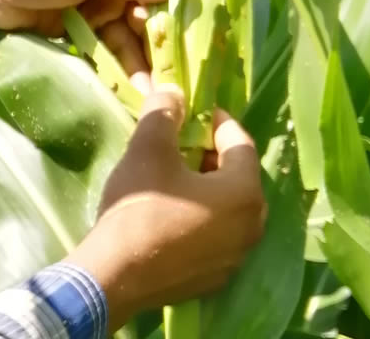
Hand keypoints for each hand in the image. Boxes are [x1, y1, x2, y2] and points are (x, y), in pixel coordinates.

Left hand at [0, 0, 178, 90]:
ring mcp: (92, 5)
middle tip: (168, 77)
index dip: (166, 11)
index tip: (173, 39)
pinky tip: (129, 88)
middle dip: (155, 43)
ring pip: (125, 35)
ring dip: (137, 62)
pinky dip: (114, 65)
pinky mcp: (75, 29)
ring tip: (150, 93)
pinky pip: (102, 48)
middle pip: (144, 14)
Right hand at [64, 85, 267, 329]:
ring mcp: (236, 257)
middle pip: (237, 177)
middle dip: (211, 156)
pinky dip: (199, 220)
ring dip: (206, 190)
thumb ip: (164, 115)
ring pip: (227, 209)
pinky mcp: (215, 278)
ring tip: (172, 179)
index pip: (240, 142)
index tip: (193, 112)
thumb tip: (173, 91)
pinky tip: (169, 216)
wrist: (116, 275)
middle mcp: (252, 226)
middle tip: (180, 145)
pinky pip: (215, 237)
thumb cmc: (138, 208)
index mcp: (244, 191)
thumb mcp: (147, 150)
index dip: (216, 122)